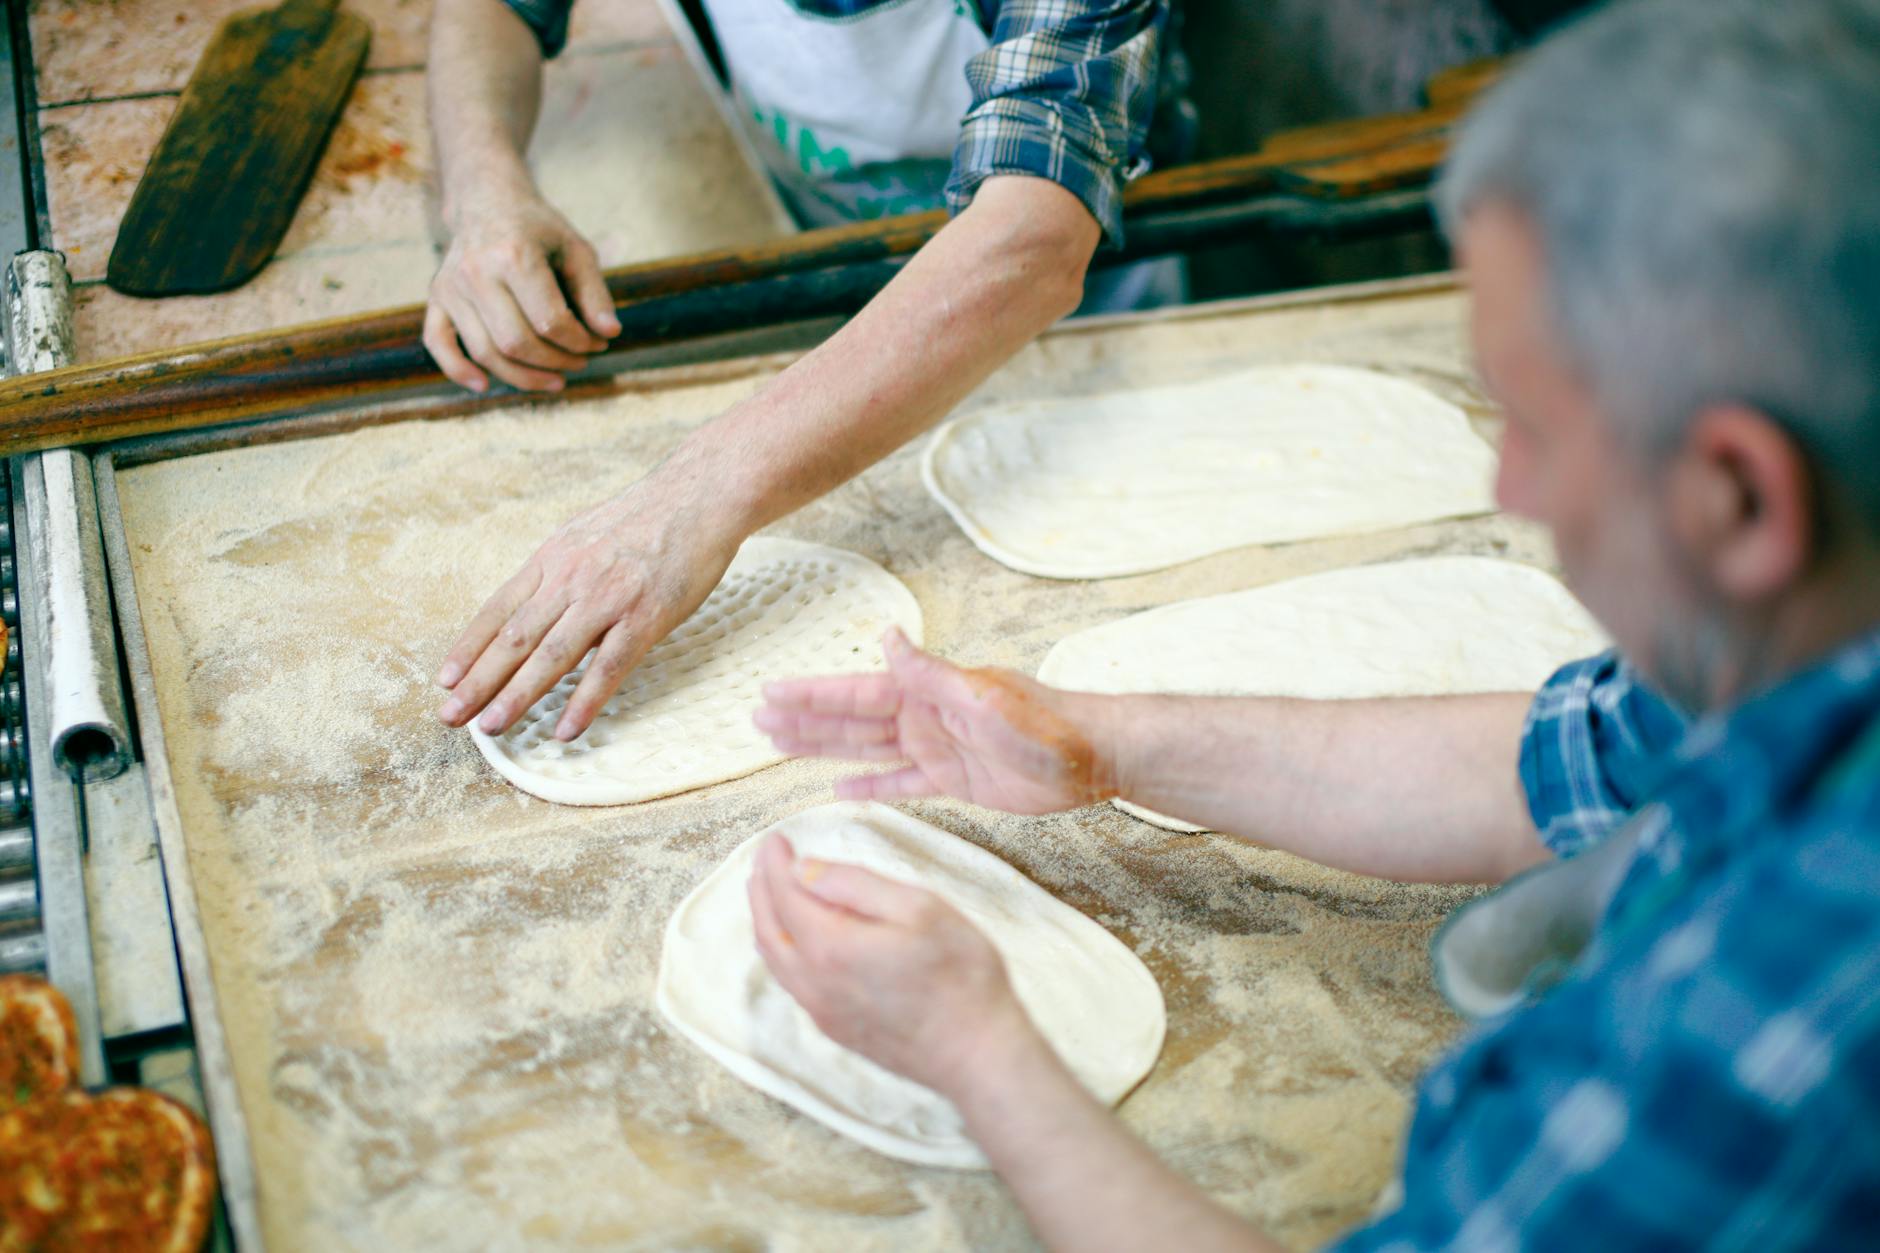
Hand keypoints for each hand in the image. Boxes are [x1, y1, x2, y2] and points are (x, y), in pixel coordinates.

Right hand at [424, 188, 621, 392]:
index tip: (598, 342)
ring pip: (485, 352)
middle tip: (579, 362)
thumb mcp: (576, 249)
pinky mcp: (436, 297)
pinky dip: (458, 370)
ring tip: (555, 380)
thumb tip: (610, 333)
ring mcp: (451, 287)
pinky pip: (438, 342)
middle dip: (556, 362)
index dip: (580, 342)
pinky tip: (484, 385)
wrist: (487, 200)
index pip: (550, 321)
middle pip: (516, 343)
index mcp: (515, 255)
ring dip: (523, 376)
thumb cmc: (538, 229)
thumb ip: (595, 292)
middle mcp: (476, 272)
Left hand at [436, 485, 739, 737]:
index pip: (498, 610)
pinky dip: (584, 702)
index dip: (469, 647)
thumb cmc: (645, 517)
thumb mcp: (585, 534)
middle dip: (478, 681)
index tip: (445, 679)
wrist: (698, 495)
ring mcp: (607, 599)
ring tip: (490, 727)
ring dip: (517, 695)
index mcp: (552, 559)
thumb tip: (535, 603)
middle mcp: (570, 580)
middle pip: (515, 638)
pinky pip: (609, 667)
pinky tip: (565, 730)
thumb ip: (559, 571)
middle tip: (449, 716)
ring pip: (552, 656)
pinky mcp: (645, 617)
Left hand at [747, 833, 1034, 1097]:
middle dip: (762, 889)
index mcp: (831, 946)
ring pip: (774, 960)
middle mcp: (814, 982)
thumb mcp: (920, 908)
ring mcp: (822, 1011)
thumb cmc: (961, 975)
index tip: (775, 838)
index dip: (776, 864)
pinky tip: (792, 942)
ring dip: (766, 921)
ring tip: (768, 893)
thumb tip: (804, 870)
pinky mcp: (835, 1029)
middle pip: (768, 928)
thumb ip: (856, 885)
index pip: (786, 894)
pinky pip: (791, 983)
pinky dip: (780, 951)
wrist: (977, 1053)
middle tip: (764, 859)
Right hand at [754, 628, 1117, 813]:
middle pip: (850, 721)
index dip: (811, 695)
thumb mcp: (983, 697)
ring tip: (781, 746)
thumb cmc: (1045, 724)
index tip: (769, 692)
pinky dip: (869, 787)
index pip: (855, 693)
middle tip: (757, 720)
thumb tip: (884, 636)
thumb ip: (930, 673)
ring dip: (825, 748)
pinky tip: (838, 788)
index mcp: (927, 694)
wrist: (1090, 756)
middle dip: (804, 720)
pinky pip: (900, 784)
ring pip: (866, 750)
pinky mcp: (954, 781)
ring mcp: (936, 748)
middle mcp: (924, 717)